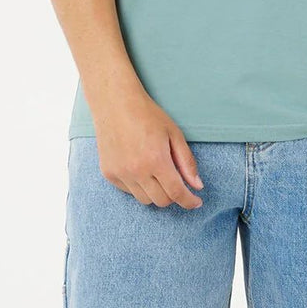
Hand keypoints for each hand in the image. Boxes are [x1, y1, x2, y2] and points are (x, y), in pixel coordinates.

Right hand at [93, 92, 204, 208]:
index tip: (196, 202)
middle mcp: (137, 172)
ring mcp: (121, 174)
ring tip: (157, 172)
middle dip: (173, 195)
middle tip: (176, 181)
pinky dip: (139, 186)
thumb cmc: (148, 115)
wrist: (116, 104)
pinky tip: (140, 168)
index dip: (189, 201)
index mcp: (156, 160)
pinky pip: (129, 191)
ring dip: (156, 192)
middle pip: (161, 201)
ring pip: (145, 200)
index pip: (176, 193)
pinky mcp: (109, 174)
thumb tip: (197, 186)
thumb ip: (187, 162)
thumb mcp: (174, 134)